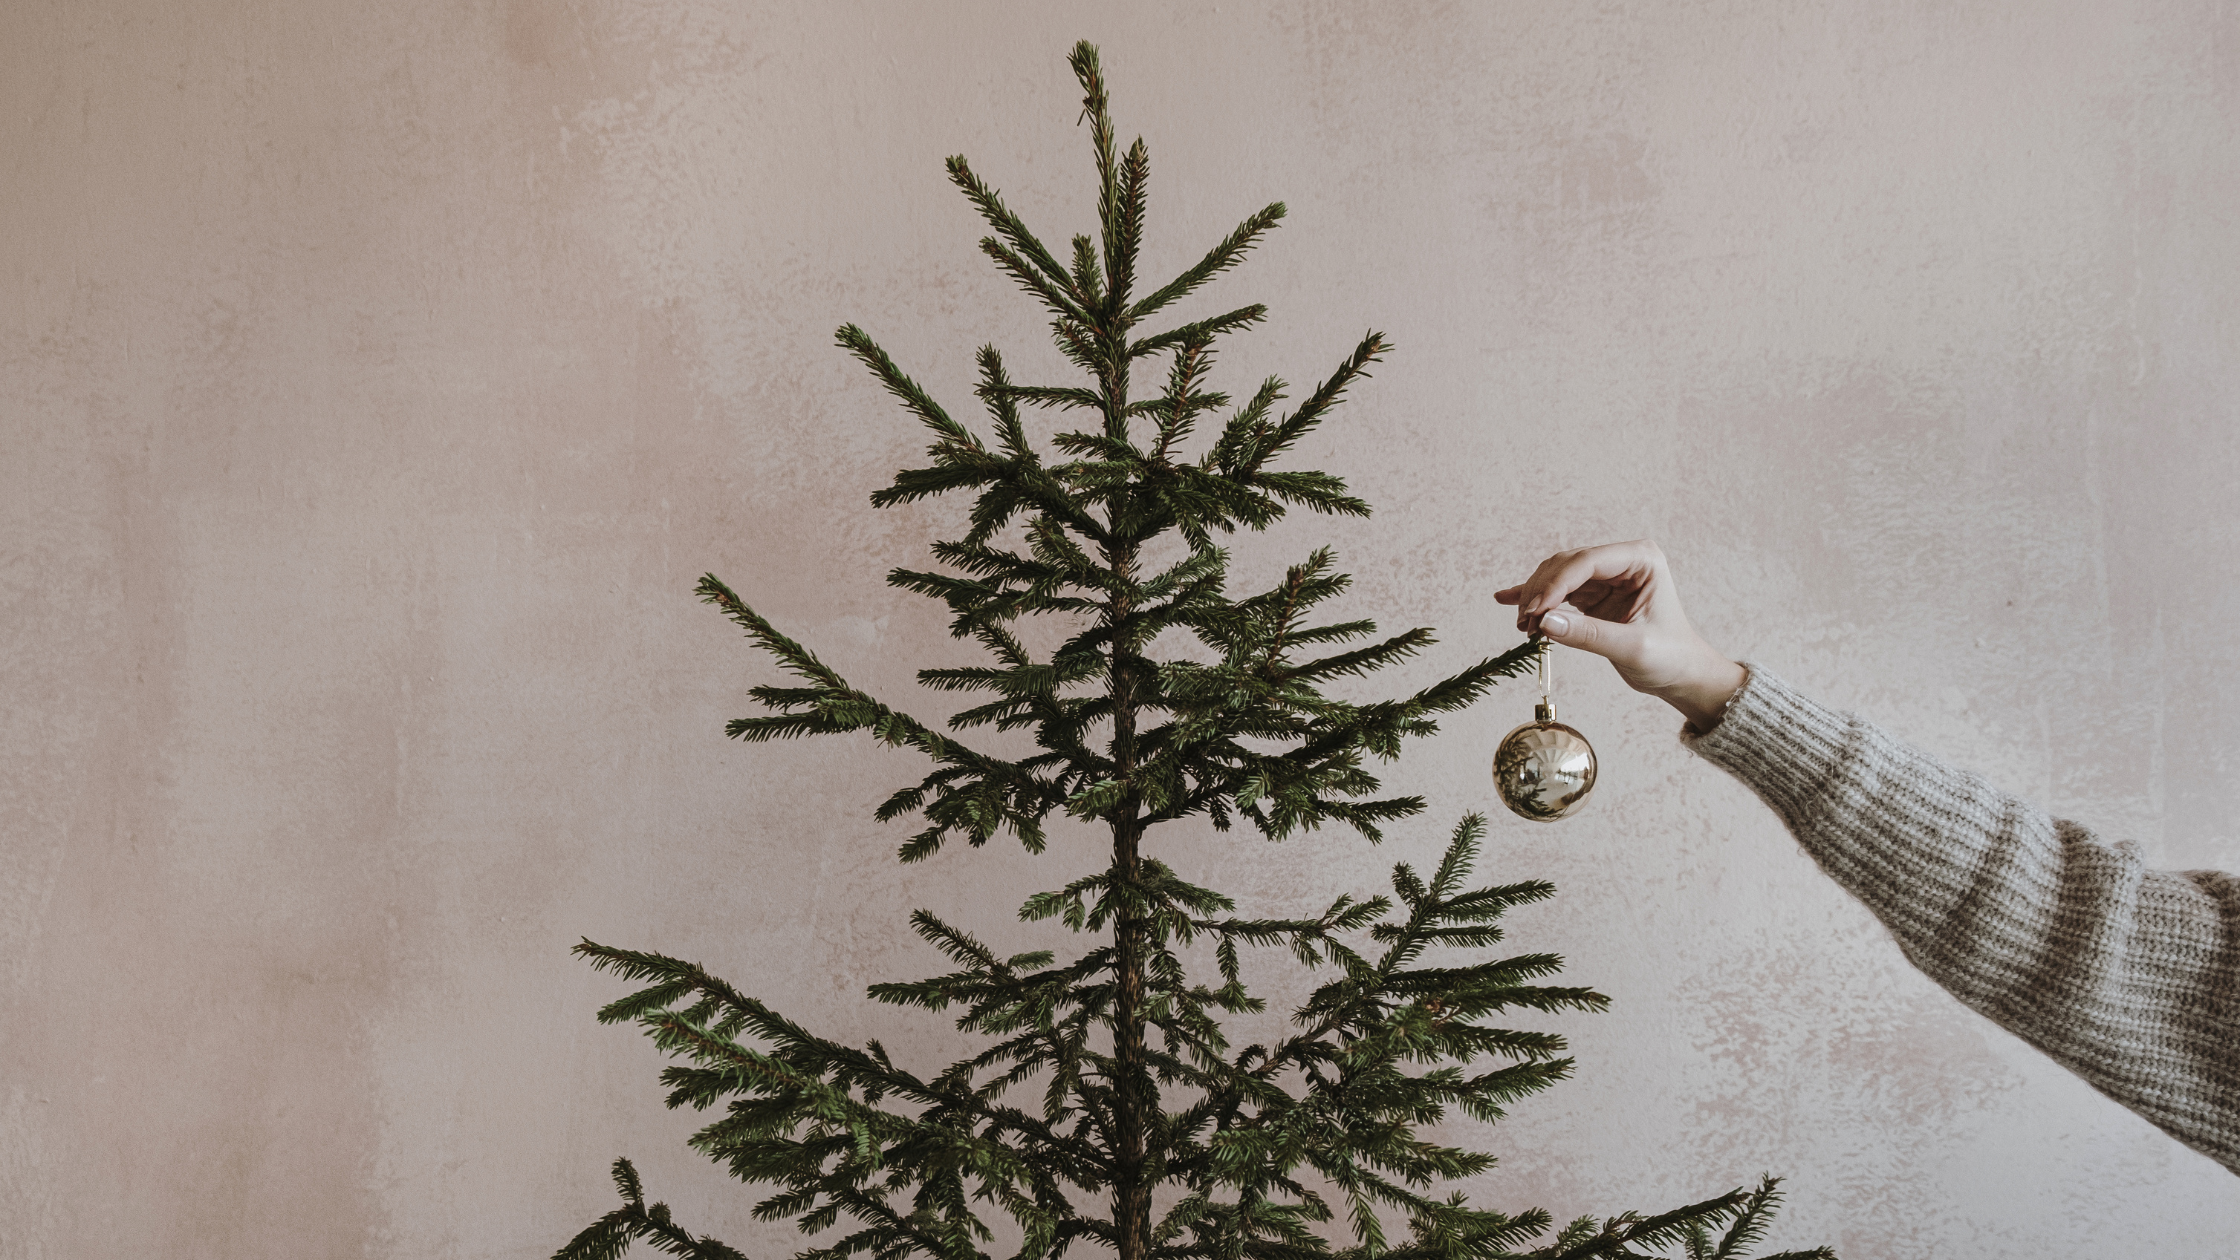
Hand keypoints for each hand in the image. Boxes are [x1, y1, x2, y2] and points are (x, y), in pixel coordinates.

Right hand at [1494, 540, 1746, 731]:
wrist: (1682, 674)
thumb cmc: (1671, 658)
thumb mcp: (1632, 648)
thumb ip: (1589, 635)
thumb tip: (1544, 622)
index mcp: (1642, 560)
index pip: (1588, 561)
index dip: (1556, 583)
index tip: (1535, 611)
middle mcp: (1623, 561)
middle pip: (1567, 565)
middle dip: (1541, 591)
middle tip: (1525, 622)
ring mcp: (1607, 576)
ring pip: (1557, 576)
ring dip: (1536, 598)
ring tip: (1523, 626)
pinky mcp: (1594, 594)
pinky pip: (1559, 591)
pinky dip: (1536, 598)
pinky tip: (1507, 599)